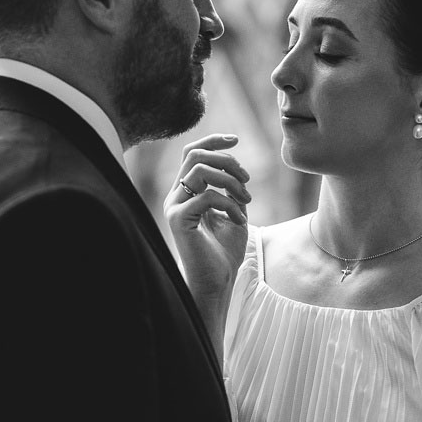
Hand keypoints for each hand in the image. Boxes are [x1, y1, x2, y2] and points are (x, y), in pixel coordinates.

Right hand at [163, 133, 250, 304]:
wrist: (217, 282)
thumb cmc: (224, 251)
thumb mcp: (233, 210)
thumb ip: (231, 188)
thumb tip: (236, 166)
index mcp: (185, 192)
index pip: (192, 153)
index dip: (213, 140)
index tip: (236, 139)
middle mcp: (175, 196)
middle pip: (195, 155)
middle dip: (227, 161)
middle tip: (247, 180)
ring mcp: (174, 207)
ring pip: (201, 170)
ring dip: (231, 182)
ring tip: (246, 200)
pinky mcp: (178, 219)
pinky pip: (207, 196)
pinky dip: (230, 204)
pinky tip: (240, 219)